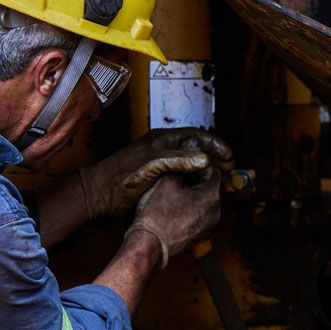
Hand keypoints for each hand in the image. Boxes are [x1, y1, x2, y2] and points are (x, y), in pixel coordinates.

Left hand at [80, 128, 231, 220]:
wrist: (100, 194)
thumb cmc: (120, 175)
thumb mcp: (152, 164)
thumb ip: (178, 160)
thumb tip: (205, 159)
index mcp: (163, 139)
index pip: (196, 136)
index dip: (215, 144)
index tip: (229, 156)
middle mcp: (164, 149)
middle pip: (196, 149)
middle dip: (215, 157)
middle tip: (230, 170)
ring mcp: (161, 164)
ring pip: (191, 164)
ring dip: (207, 170)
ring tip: (221, 181)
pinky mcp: (158, 179)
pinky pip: (184, 176)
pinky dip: (196, 181)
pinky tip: (203, 191)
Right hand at [124, 167, 221, 266]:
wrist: (151, 244)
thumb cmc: (158, 213)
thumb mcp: (167, 181)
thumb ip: (183, 167)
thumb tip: (190, 163)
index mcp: (211, 195)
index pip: (215, 172)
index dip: (202, 165)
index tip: (190, 163)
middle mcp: (216, 212)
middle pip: (213, 187)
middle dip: (200, 180)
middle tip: (183, 176)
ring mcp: (211, 225)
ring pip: (208, 202)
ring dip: (198, 195)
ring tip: (180, 192)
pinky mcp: (203, 235)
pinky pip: (203, 215)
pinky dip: (195, 208)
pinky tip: (179, 208)